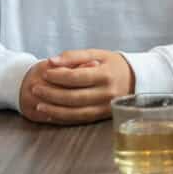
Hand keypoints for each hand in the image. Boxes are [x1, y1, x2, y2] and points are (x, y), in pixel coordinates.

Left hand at [18, 49, 134, 124]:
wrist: (137, 79)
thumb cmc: (114, 65)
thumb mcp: (98, 54)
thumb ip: (74, 56)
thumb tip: (51, 61)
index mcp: (106, 75)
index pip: (77, 77)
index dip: (58, 76)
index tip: (44, 72)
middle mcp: (107, 93)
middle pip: (74, 96)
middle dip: (52, 93)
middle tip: (35, 88)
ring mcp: (106, 106)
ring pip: (76, 112)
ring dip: (54, 109)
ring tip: (38, 104)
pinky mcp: (103, 116)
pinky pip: (81, 119)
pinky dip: (64, 118)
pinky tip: (50, 114)